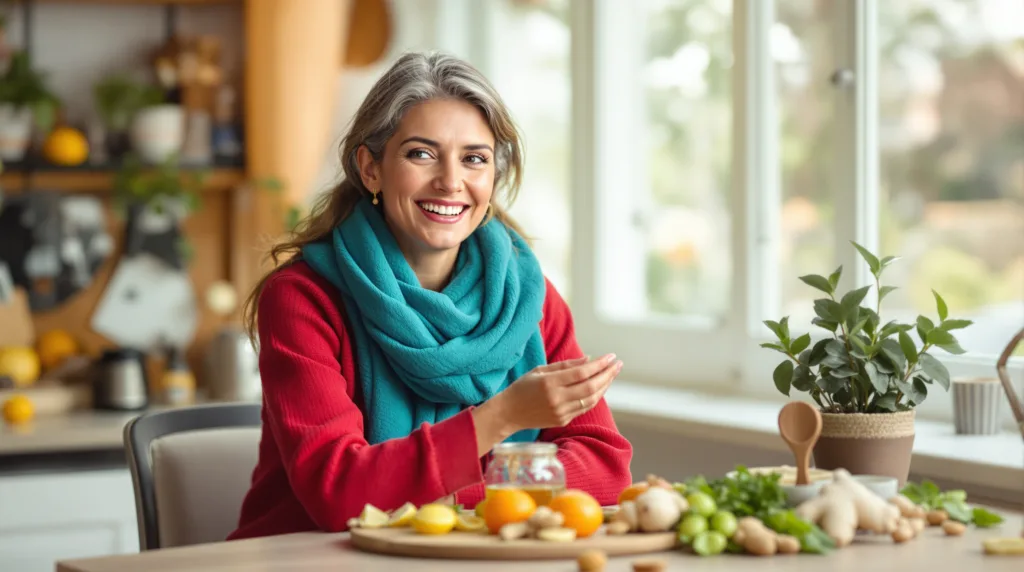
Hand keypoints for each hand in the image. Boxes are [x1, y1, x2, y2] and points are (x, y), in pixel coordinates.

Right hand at [496, 354, 622, 432]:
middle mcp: (557, 399)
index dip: (599, 364)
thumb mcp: (540, 370)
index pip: (582, 373)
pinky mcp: (563, 421)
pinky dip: (595, 396)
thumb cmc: (523, 387)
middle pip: (591, 386)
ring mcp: (561, 412)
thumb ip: (565, 365)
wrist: (508, 413)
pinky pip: (584, 408)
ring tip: (612, 374)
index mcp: (549, 383)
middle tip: (618, 364)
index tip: (611, 356)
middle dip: (608, 374)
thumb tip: (589, 359)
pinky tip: (600, 387)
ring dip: (605, 386)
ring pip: (591, 399)